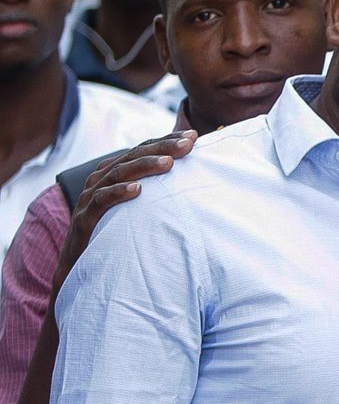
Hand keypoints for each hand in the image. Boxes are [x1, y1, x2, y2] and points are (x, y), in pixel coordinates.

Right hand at [59, 131, 196, 270]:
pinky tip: (137, 190)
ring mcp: (90, 199)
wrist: (78, 266)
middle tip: (188, 144)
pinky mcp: (83, 219)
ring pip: (117, 174)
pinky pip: (101, 201)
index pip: (142, 151)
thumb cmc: (114, 235)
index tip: (194, 136)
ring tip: (169, 163)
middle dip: (161, 148)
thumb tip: (193, 186)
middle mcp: (101, 181)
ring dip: (144, 166)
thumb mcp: (138, 210)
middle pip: (132, 157)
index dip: (166, 141)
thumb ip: (156, 194)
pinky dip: (118, 193)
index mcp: (114, 175)